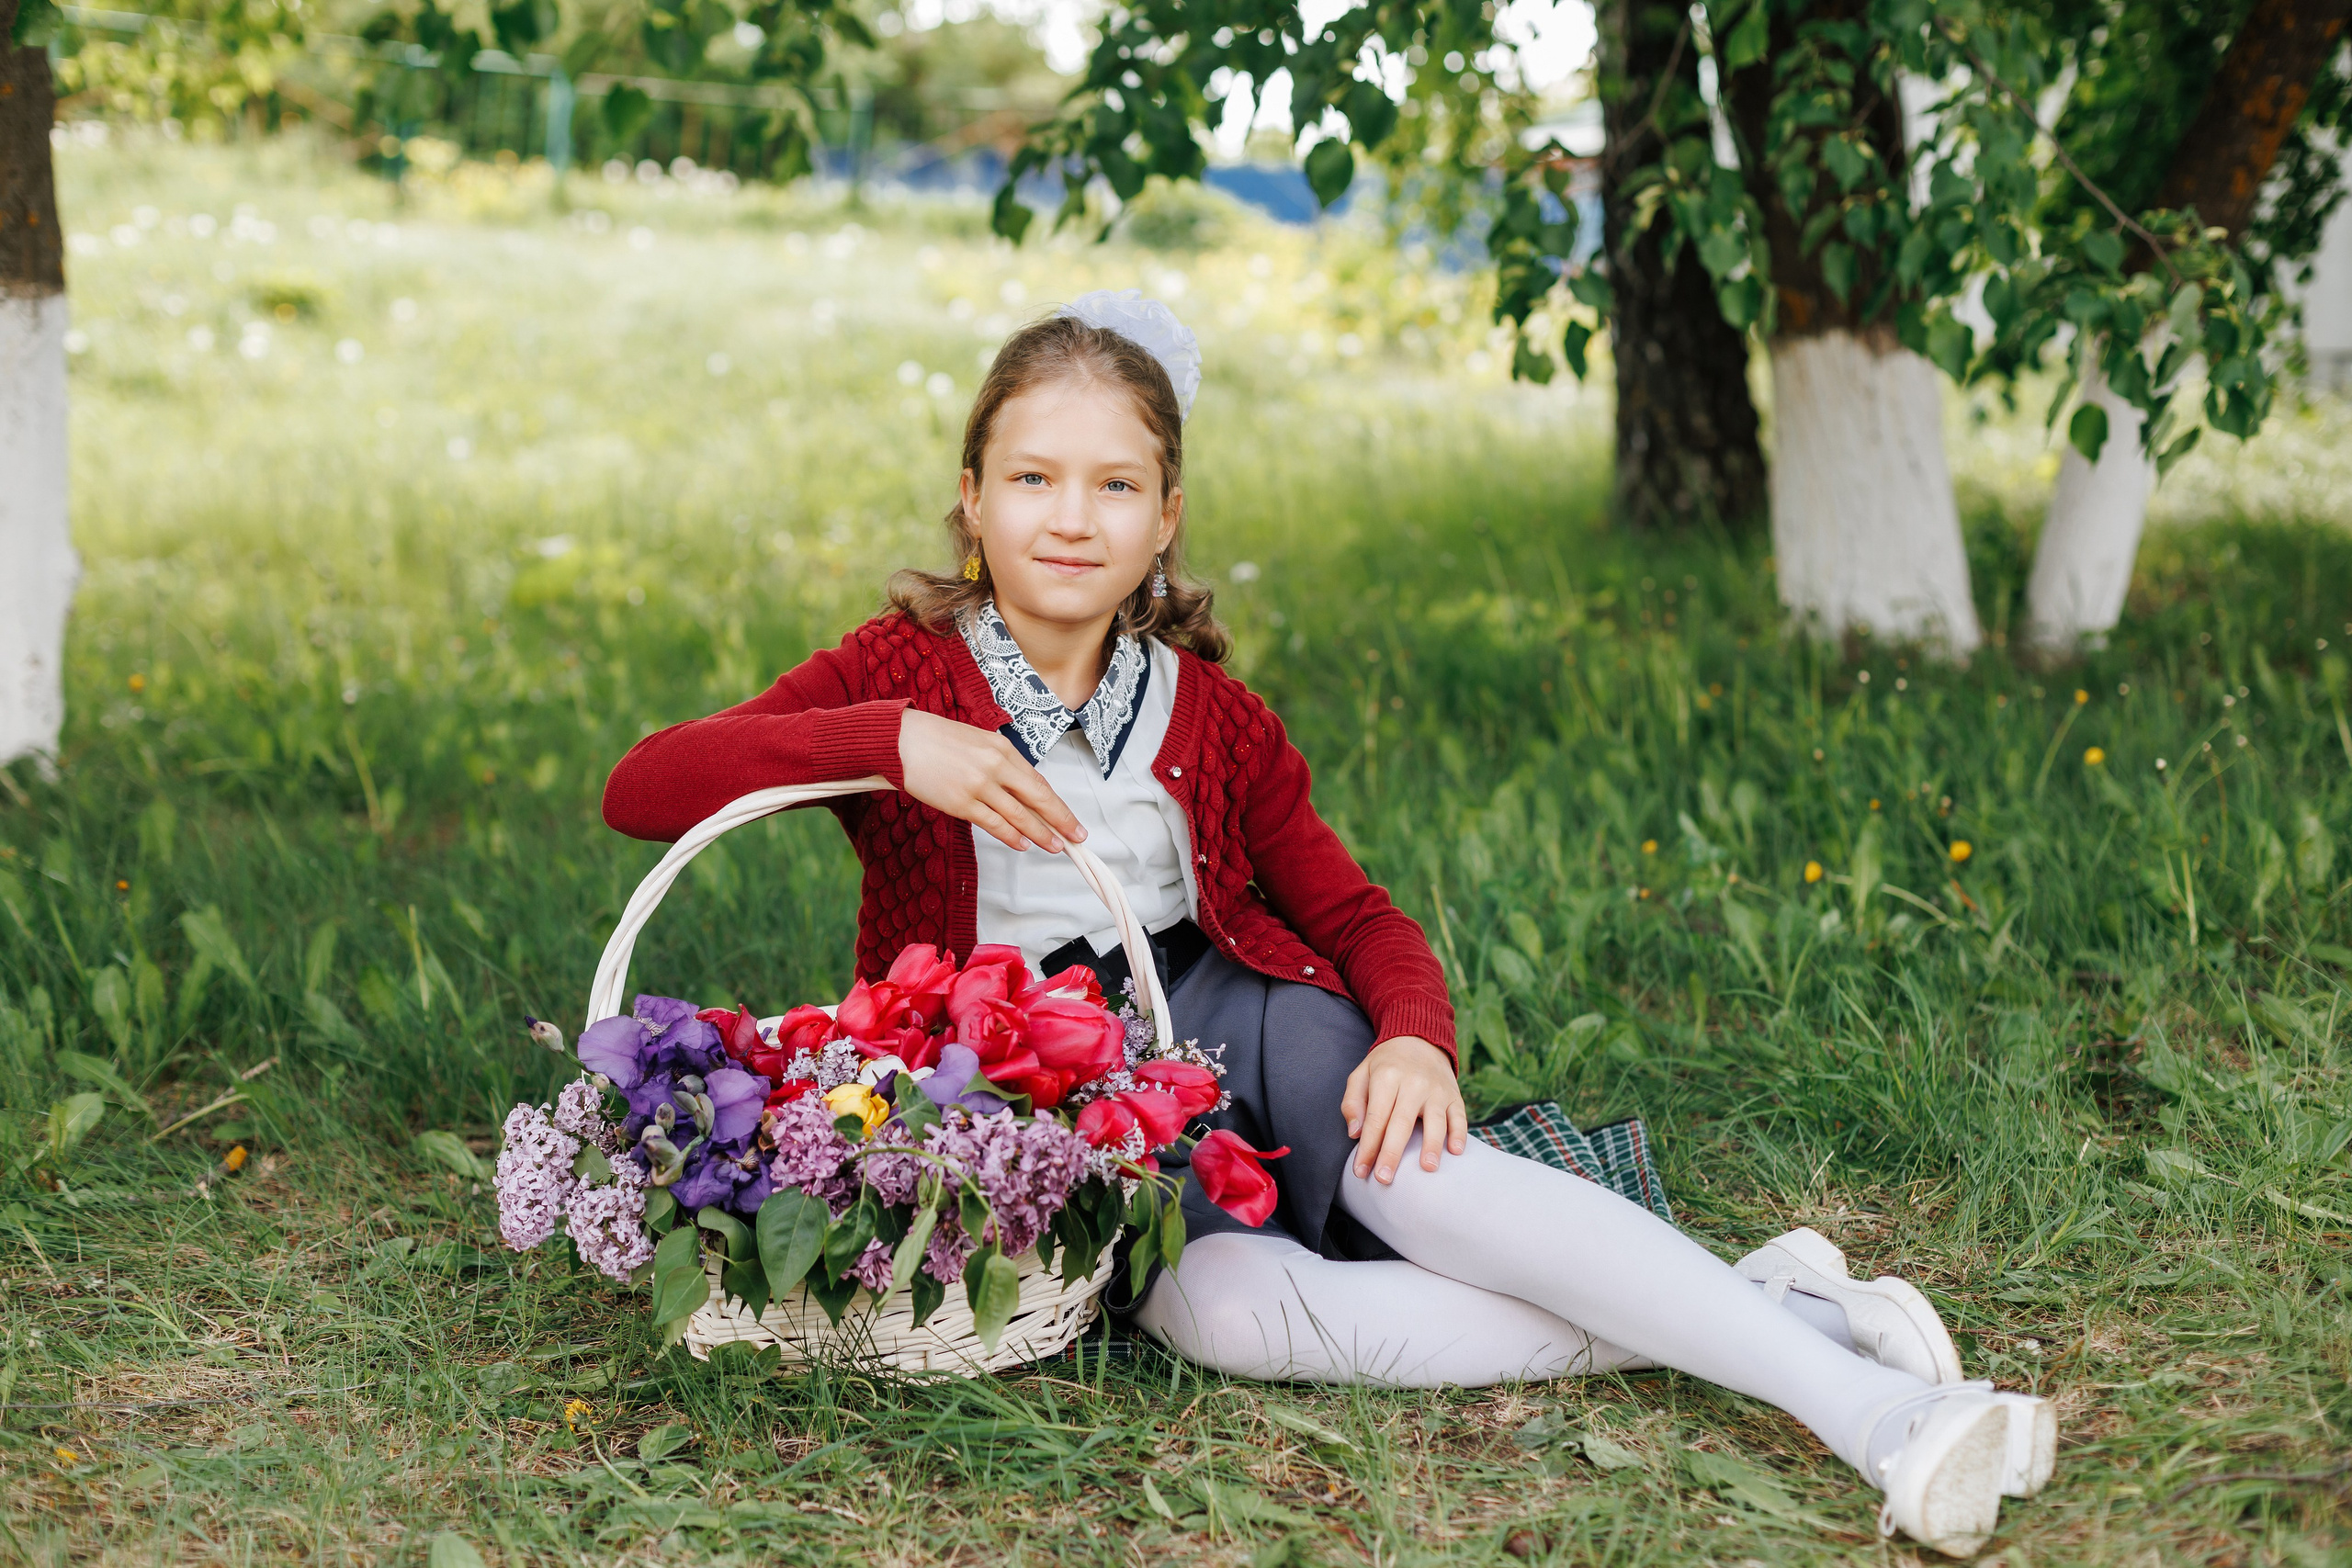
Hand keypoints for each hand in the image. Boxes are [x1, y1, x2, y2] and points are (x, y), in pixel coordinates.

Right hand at [897, 709, 1086, 853]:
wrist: (901, 740)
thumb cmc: (938, 740)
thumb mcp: (978, 742)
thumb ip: (1001, 764)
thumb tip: (1020, 790)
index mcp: (1003, 749)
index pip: (1038, 782)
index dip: (1058, 805)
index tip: (1071, 820)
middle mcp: (996, 766)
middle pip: (1038, 799)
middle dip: (1061, 821)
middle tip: (1078, 838)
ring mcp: (979, 786)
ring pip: (1019, 815)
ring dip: (1040, 834)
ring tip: (1056, 847)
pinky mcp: (961, 802)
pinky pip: (993, 824)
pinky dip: (1011, 836)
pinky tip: (1023, 845)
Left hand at [1342, 1036, 1466, 1183]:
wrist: (1419, 1039)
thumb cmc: (1385, 1065)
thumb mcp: (1361, 1074)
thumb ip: (1352, 1102)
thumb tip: (1355, 1134)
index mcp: (1387, 1078)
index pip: (1376, 1118)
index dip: (1367, 1147)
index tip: (1360, 1170)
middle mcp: (1413, 1083)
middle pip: (1401, 1123)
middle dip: (1391, 1153)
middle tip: (1383, 1179)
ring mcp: (1437, 1090)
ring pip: (1435, 1121)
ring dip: (1431, 1145)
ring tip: (1426, 1168)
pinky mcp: (1454, 1096)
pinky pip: (1459, 1116)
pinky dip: (1459, 1133)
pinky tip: (1456, 1151)